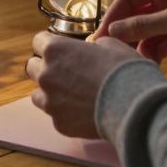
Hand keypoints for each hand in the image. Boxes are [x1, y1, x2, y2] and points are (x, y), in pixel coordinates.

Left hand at [26, 31, 142, 138]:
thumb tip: (93, 48)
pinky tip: (84, 112)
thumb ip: (94, 44)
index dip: (51, 45)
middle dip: (46, 68)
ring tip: (73, 95)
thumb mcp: (112, 45)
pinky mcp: (59, 124)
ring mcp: (50, 101)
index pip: (38, 41)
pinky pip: (55, 116)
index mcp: (56, 50)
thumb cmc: (125, 71)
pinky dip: (65, 113)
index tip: (61, 50)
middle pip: (32, 67)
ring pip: (38, 94)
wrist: (135, 106)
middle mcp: (46, 74)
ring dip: (50, 92)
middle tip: (67, 73)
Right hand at [94, 0, 166, 63]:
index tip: (99, 35)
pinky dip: (151, 55)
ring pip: (145, 33)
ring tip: (128, 62)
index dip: (112, 16)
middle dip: (122, 33)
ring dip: (136, 46)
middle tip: (107, 52)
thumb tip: (112, 31)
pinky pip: (158, 45)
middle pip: (134, 16)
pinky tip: (147, 65)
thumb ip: (144, 25)